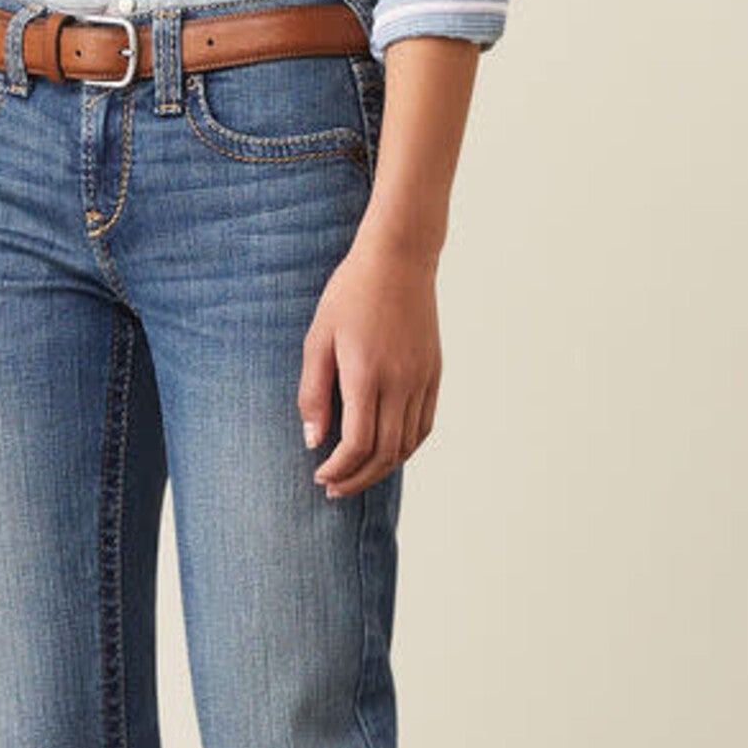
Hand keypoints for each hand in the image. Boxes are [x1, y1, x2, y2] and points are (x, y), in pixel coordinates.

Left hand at [298, 233, 441, 497]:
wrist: (399, 258)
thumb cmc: (350, 294)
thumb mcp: (318, 339)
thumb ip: (313, 393)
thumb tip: (314, 441)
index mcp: (367, 374)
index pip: (358, 444)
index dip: (339, 469)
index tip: (321, 476)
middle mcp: (400, 382)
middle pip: (384, 453)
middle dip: (357, 479)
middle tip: (334, 489)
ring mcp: (421, 379)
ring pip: (407, 445)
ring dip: (381, 469)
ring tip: (356, 476)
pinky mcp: (434, 374)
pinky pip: (423, 426)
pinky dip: (404, 448)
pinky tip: (385, 453)